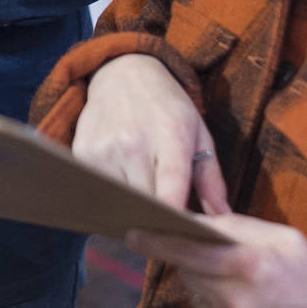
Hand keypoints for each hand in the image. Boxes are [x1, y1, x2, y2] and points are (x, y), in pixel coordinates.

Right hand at [71, 53, 226, 214]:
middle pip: (145, 204)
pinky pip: (99, 191)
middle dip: (157, 219)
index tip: (182, 235)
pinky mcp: (82, 153)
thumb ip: (211, 179)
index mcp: (170, 136)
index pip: (171, 190)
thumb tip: (224, 218)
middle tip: (167, 225)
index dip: (176, 218)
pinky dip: (111, 196)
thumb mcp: (199, 133)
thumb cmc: (167, 107)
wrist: (122, 72)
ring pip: (120, 202)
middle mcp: (133, 142)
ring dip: (132, 209)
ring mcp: (104, 148)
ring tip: (144, 205)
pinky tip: (122, 186)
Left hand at [130, 214, 306, 307]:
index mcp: (247, 265)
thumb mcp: (288, 241)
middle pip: (188, 271)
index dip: (157, 240)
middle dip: (192, 259)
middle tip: (219, 258)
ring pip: (197, 296)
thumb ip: (241, 227)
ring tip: (245, 288)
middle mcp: (231, 300)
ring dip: (209, 286)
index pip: (187, 248)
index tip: (133, 233)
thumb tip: (203, 219)